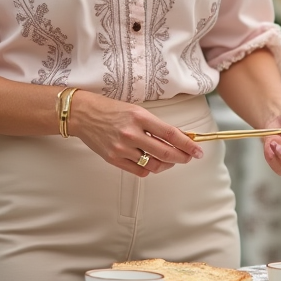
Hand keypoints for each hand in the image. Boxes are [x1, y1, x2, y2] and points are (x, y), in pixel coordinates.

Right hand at [68, 91, 204, 176]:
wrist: (83, 114)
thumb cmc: (111, 109)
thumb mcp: (136, 111)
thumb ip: (155, 125)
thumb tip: (177, 137)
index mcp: (140, 117)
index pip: (171, 134)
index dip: (187, 144)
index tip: (198, 150)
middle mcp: (132, 134)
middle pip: (166, 153)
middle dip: (182, 157)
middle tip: (189, 157)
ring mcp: (122, 148)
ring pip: (154, 165)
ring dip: (167, 164)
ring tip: (170, 159)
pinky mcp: (114, 159)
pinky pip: (139, 171)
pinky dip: (150, 169)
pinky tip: (152, 162)